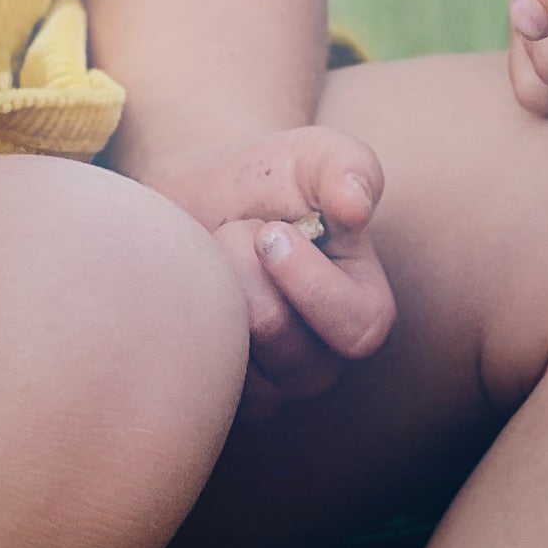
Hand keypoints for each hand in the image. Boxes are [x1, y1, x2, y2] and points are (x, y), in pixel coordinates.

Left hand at [151, 128, 392, 407]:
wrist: (206, 197)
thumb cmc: (273, 177)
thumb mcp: (314, 155)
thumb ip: (346, 166)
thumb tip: (357, 206)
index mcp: (364, 313)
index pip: (358, 329)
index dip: (309, 279)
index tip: (271, 230)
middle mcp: (322, 361)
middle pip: (277, 333)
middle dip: (245, 266)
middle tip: (239, 230)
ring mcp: (270, 386)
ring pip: (231, 351)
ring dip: (212, 284)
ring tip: (218, 254)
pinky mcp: (220, 392)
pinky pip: (192, 366)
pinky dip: (183, 312)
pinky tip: (193, 283)